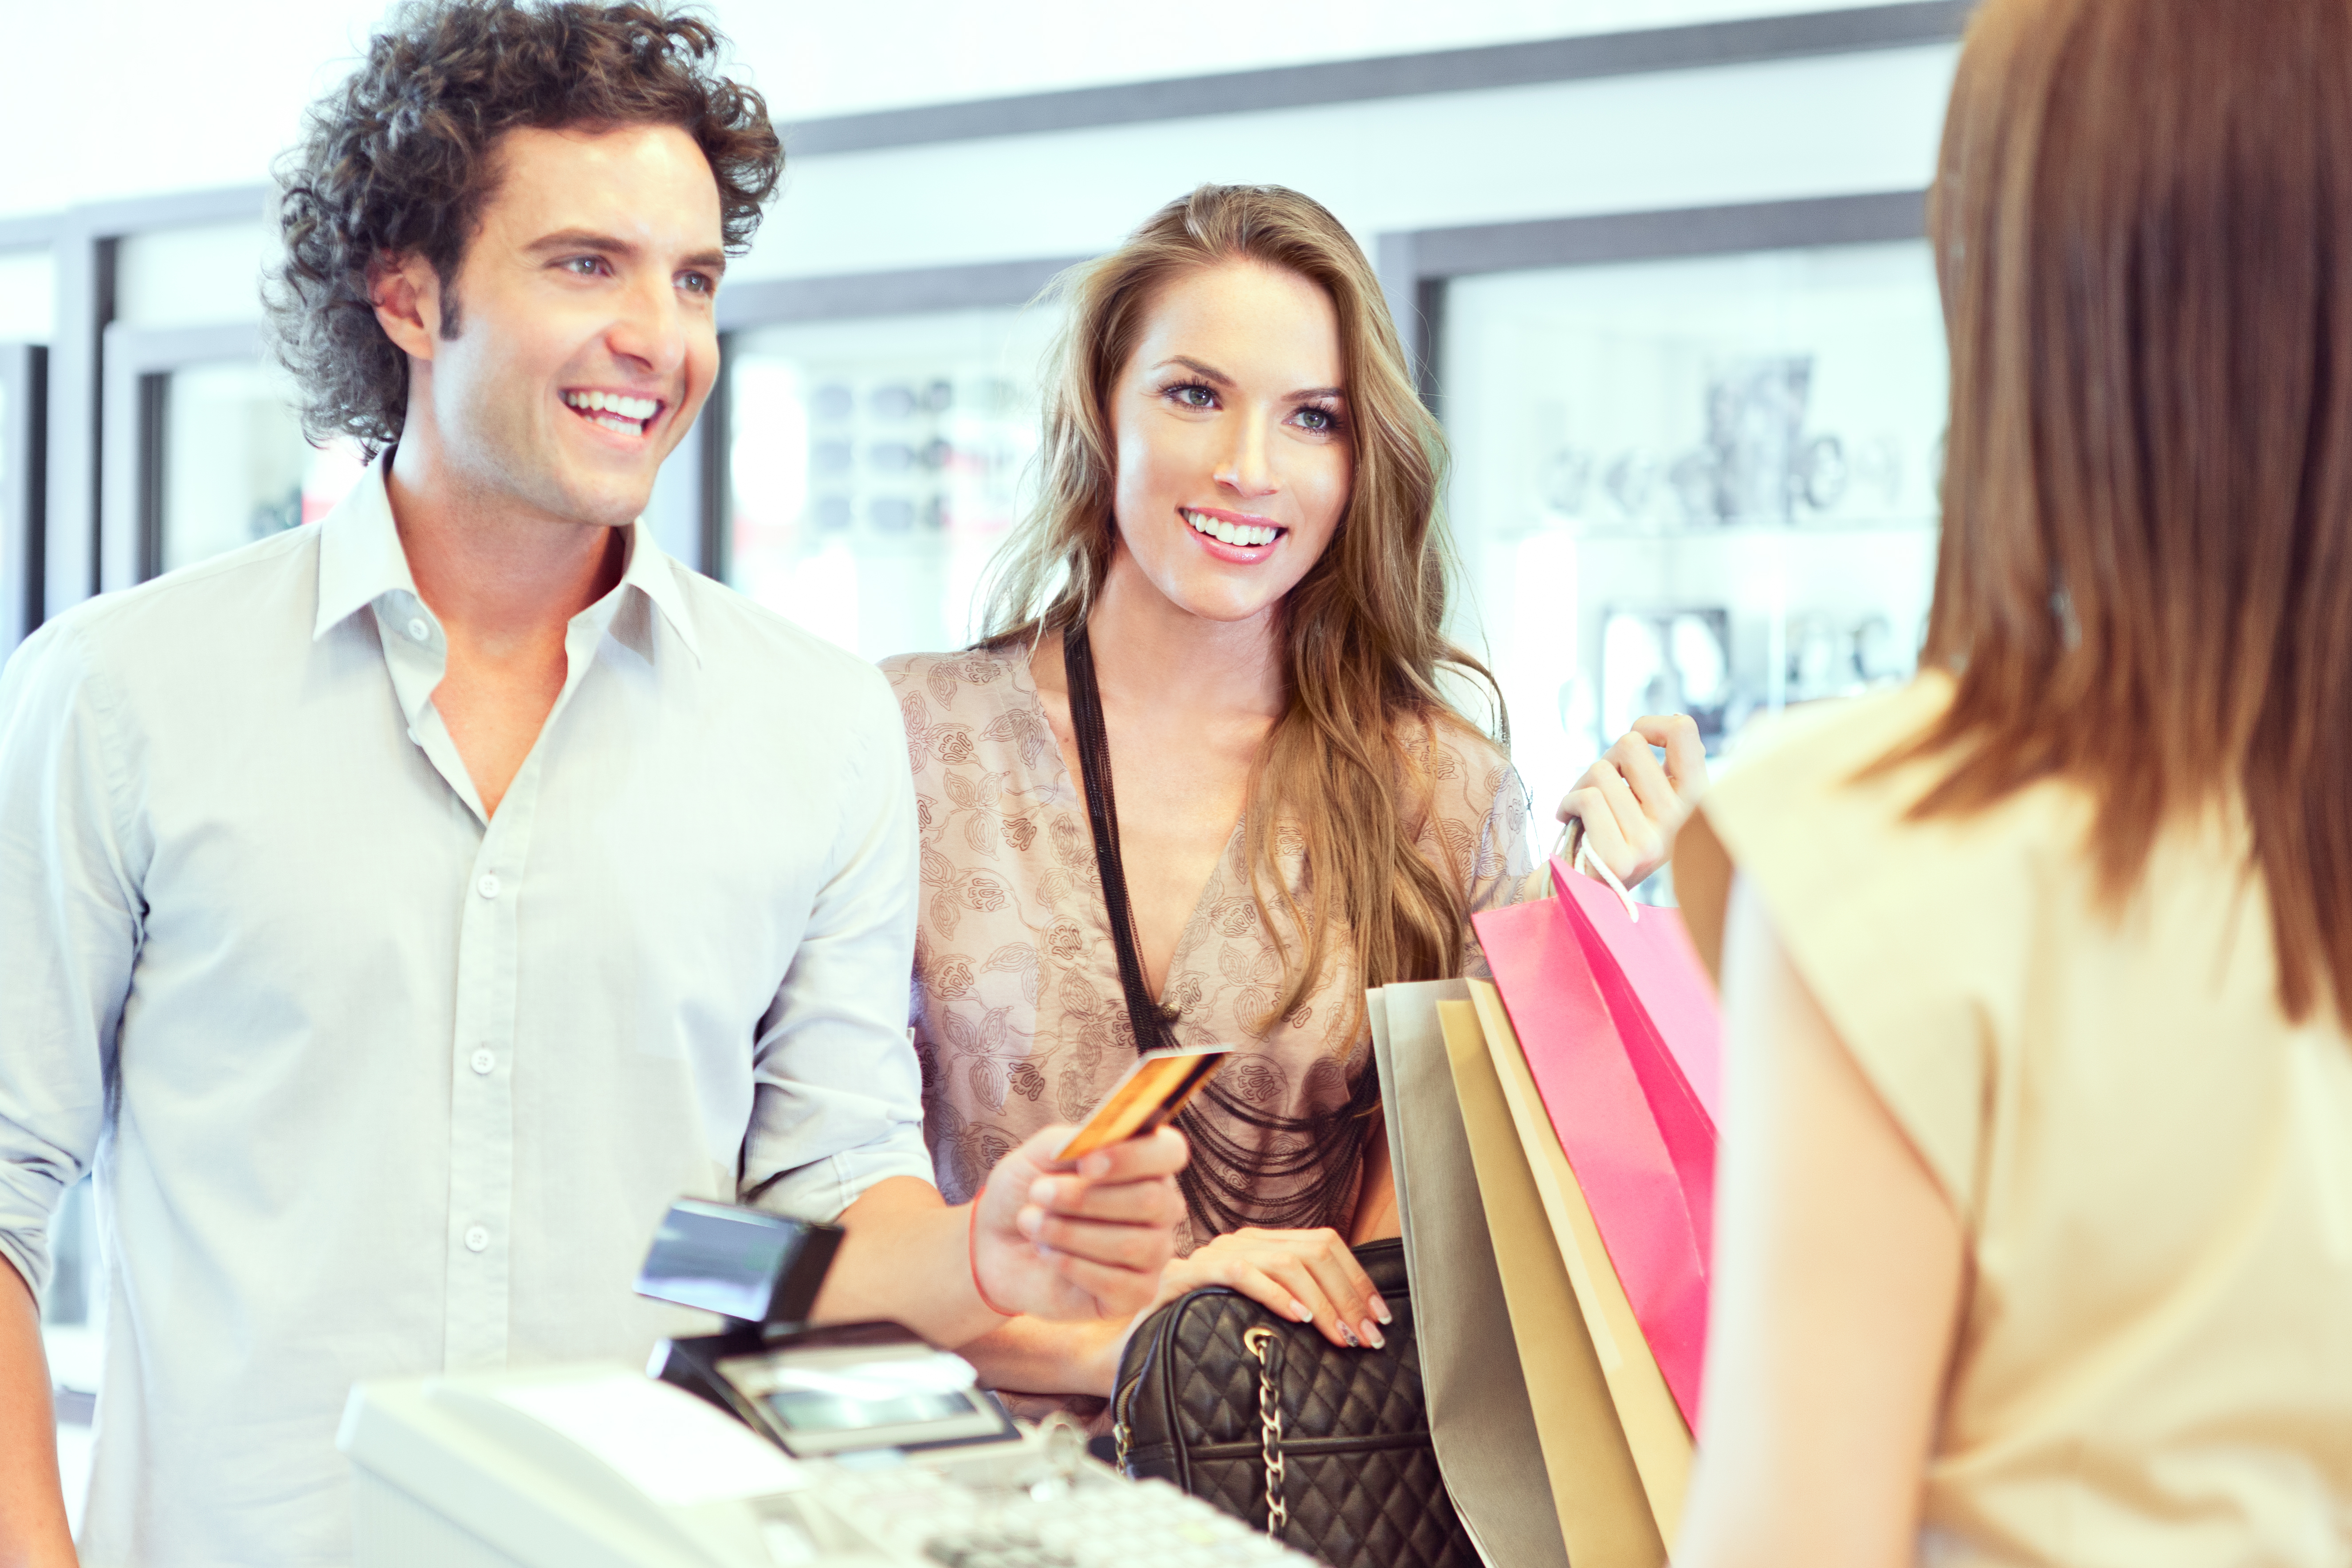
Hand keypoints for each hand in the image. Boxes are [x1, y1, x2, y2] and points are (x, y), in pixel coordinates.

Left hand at [971, 1125, 1188, 1321]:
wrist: (1000, 1245)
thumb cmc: (1028, 1193)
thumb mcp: (1037, 1156)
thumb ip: (1070, 1141)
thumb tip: (1095, 1145)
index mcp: (1146, 1163)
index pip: (1169, 1152)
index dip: (1133, 1157)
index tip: (1087, 1163)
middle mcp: (1161, 1207)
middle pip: (1151, 1200)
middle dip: (1086, 1198)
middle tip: (1039, 1192)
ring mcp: (1153, 1253)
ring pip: (1132, 1244)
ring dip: (1071, 1233)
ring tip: (1032, 1224)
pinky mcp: (1136, 1294)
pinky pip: (1119, 1283)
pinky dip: (1075, 1266)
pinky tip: (1048, 1255)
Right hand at [1152, 1227, 1391, 1350]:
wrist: (1131, 1342)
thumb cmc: (1197, 1331)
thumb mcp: (1254, 1313)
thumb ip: (1292, 1306)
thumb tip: (1350, 1324)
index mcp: (1262, 1245)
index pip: (1325, 1244)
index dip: (1357, 1279)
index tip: (1378, 1318)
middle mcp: (1243, 1241)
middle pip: (1315, 1250)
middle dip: (1349, 1295)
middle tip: (1367, 1337)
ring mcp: (1216, 1254)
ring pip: (1287, 1260)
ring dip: (1323, 1301)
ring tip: (1341, 1335)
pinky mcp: (1190, 1275)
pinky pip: (1241, 1274)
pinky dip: (1275, 1294)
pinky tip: (1298, 1318)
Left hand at [1558, 713, 1708, 886]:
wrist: (1580, 892)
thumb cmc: (1610, 834)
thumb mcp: (1647, 799)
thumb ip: (1663, 768)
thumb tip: (1674, 722)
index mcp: (1694, 802)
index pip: (1684, 733)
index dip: (1652, 725)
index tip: (1636, 742)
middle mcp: (1681, 822)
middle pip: (1630, 744)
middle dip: (1605, 761)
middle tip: (1599, 790)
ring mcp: (1654, 842)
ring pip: (1603, 770)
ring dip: (1581, 785)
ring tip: (1584, 812)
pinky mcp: (1622, 857)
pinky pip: (1589, 799)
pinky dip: (1567, 802)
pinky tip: (1568, 819)